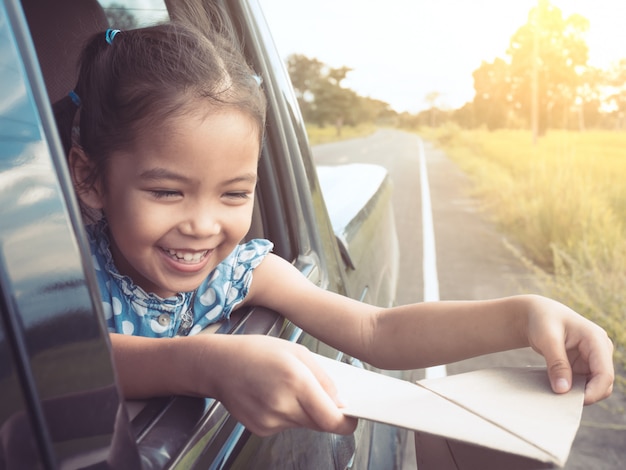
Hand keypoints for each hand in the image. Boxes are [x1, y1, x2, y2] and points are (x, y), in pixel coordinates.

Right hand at [203, 335, 357, 436]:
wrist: (217, 365)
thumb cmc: (257, 352)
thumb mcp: (297, 351)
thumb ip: (323, 377)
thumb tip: (341, 402)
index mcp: (296, 381)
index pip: (332, 419)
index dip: (346, 422)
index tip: (352, 417)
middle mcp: (283, 405)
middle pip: (319, 423)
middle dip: (325, 412)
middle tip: (320, 396)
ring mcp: (270, 420)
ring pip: (303, 424)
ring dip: (305, 411)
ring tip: (288, 388)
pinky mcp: (260, 428)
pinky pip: (285, 425)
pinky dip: (287, 413)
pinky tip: (273, 395)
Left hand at [525, 295, 613, 404]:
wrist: (537, 314)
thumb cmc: (542, 321)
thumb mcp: (547, 339)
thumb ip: (556, 364)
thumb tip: (562, 390)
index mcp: (596, 340)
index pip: (605, 374)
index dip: (593, 392)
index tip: (573, 401)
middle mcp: (600, 350)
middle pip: (603, 383)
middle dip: (585, 394)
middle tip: (561, 400)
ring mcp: (594, 359)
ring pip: (594, 386)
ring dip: (578, 393)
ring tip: (557, 393)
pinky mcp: (584, 365)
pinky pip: (584, 383)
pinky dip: (572, 389)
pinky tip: (557, 388)